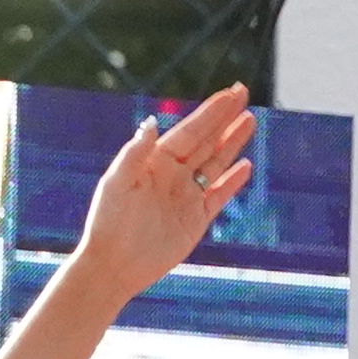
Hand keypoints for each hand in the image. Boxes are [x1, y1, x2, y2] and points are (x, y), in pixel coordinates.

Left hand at [76, 82, 256, 298]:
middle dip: (224, 117)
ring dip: (232, 142)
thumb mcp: (116, 184)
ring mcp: (186, 197)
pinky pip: (218, 195)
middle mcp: (172, 175)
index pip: (189, 131)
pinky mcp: (196, 220)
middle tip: (244, 92)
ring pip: (215, 164)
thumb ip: (134, 153)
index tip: (230, 93)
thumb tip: (151, 122)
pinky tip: (245, 165)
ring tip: (249, 119)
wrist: (113, 266)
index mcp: (154, 163)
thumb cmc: (108, 223)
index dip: (210, 112)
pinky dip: (232, 181)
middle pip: (205, 141)